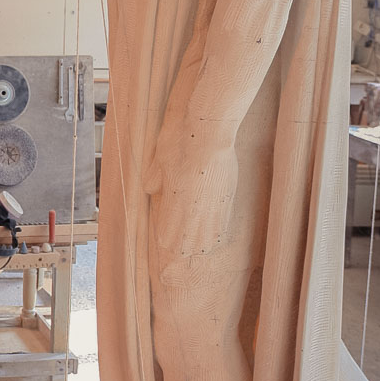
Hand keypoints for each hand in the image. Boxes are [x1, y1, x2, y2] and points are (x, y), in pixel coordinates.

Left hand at [145, 138, 237, 279]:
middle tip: (181, 239)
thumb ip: (154, 178)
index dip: (165, 238)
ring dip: (202, 242)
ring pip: (208, 242)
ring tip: (198, 237)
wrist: (209, 133)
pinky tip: (214, 228)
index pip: (167, 240)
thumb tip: (150, 188)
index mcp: (173, 206)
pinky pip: (222, 228)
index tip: (164, 231)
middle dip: (183, 246)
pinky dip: (216, 232)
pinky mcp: (229, 200)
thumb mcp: (158, 160)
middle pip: (188, 247)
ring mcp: (214, 208)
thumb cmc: (179, 144)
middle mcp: (194, 212)